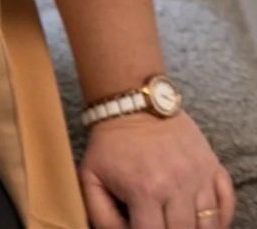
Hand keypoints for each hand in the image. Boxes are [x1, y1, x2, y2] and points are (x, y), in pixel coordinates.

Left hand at [78, 110, 235, 226]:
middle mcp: (176, 185)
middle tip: (160, 223)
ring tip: (179, 223)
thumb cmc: (111, 141)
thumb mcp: (90, 176)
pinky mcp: (211, 164)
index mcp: (144, 190)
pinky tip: (205, 220)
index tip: (141, 227)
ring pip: (209, 224)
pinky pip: (227, 201)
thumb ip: (101, 215)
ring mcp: (198, 174)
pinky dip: (221, 217)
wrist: (133, 101)